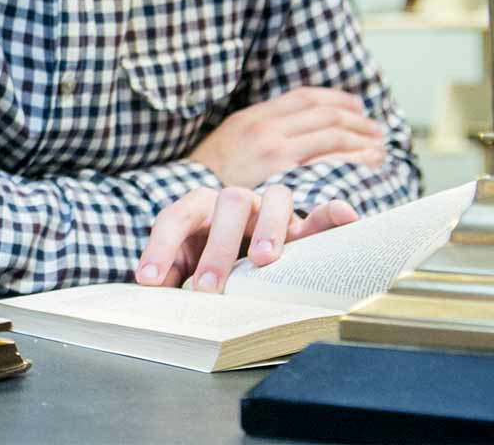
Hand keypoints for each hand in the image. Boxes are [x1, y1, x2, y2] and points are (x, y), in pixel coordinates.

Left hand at [135, 186, 358, 290]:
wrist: (248, 253)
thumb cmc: (211, 261)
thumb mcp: (187, 266)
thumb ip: (172, 275)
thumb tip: (152, 294)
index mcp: (200, 207)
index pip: (176, 217)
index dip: (160, 247)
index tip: (150, 281)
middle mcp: (237, 202)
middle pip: (229, 203)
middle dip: (216, 248)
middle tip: (206, 288)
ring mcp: (272, 211)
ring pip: (275, 199)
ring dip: (270, 228)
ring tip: (264, 260)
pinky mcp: (304, 226)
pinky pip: (322, 215)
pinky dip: (333, 213)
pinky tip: (344, 216)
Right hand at [187, 86, 385, 187]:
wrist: (186, 196)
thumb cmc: (208, 176)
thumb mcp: (230, 141)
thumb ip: (260, 132)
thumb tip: (292, 132)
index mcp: (254, 116)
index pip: (304, 97)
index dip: (335, 98)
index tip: (355, 106)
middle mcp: (265, 126)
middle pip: (323, 113)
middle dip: (355, 120)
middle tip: (376, 129)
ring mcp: (274, 148)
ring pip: (329, 134)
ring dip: (359, 138)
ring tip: (377, 146)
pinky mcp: (281, 172)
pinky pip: (325, 158)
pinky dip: (349, 157)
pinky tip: (364, 161)